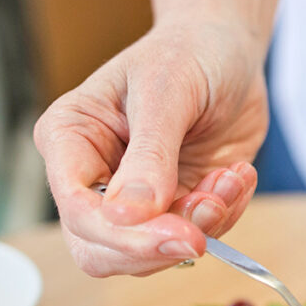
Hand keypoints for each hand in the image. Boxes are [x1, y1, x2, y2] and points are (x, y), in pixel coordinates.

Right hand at [34, 21, 266, 276]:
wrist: (227, 51)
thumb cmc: (187, 54)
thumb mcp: (167, 92)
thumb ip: (149, 156)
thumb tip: (126, 216)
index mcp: (70, 140)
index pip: (78, 210)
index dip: (124, 234)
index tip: (181, 233)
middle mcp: (94, 177)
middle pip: (102, 250)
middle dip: (161, 244)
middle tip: (210, 214)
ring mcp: (135, 199)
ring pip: (151, 254)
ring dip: (203, 224)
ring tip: (230, 177)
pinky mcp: (175, 207)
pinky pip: (194, 238)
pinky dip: (224, 216)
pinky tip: (235, 176)